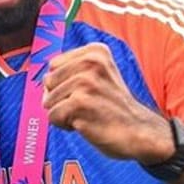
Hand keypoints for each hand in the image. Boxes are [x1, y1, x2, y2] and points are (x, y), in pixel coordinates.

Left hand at [43, 43, 173, 163]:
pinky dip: (65, 125)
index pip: (54, 66)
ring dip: (64, 114)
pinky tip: (86, 124)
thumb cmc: (114, 108)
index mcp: (95, 51)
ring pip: (48, 101)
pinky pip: (52, 116)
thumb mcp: (100, 76)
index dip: (64, 84)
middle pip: (48, 82)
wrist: (140, 132)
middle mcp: (90, 62)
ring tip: (89, 114)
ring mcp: (85, 82)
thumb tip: (43, 81)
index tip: (88, 92)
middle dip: (61, 99)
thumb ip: (72, 71)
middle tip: (88, 106)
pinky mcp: (80, 103)